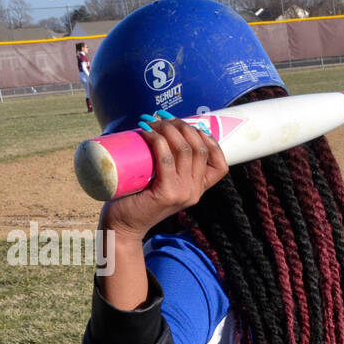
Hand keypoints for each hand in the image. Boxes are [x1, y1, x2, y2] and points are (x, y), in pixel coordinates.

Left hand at [100, 114, 227, 239]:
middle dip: (183, 126)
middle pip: (200, 149)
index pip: (220, 164)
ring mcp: (183, 193)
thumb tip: (164, 128)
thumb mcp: (161, 181)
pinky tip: (146, 132)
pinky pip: (166, 159)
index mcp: (198, 189)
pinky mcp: (167, 193)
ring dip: (169, 129)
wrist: (123, 225)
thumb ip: (169, 165)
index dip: (211, 141)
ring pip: (185, 150)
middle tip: (162, 118)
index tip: (191, 126)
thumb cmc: (137, 198)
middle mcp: (195, 191)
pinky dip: (157, 141)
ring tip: (151, 122)